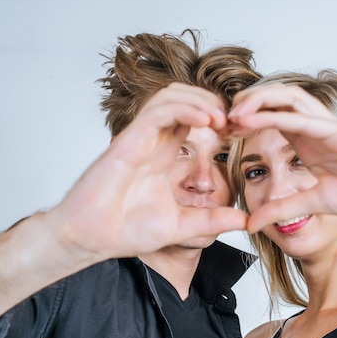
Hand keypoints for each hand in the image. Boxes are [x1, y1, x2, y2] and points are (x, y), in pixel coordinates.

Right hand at [49, 83, 247, 263]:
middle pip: (185, 99)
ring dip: (200, 100)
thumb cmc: (125, 231)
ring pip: (171, 97)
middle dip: (214, 102)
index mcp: (165, 154)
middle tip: (237, 121)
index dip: (220, 118)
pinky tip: (206, 121)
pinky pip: (157, 113)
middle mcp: (153, 141)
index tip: (240, 131)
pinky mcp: (127, 142)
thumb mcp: (182, 226)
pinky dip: (184, 109)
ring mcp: (140, 139)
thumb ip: (212, 221)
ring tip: (222, 118)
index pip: (194, 118)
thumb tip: (244, 221)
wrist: (91, 240)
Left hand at [228, 83, 336, 233]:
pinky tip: (253, 118)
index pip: (272, 120)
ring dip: (256, 100)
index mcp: (310, 144)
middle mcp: (318, 130)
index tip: (220, 132)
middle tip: (219, 116)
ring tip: (231, 111)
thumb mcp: (314, 204)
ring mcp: (331, 128)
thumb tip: (251, 221)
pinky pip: (306, 119)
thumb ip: (283, 208)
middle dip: (245, 103)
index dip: (244, 121)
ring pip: (288, 99)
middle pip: (276, 101)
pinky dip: (276, 115)